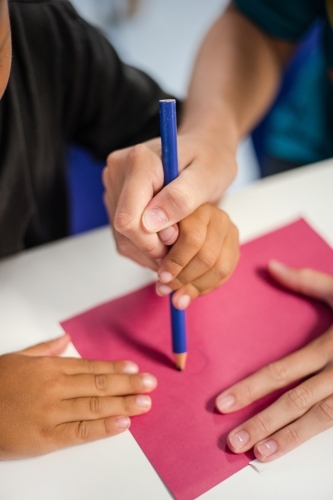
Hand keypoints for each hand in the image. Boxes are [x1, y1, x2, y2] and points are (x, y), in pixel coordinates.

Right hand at [0, 334, 156, 459]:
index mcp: (50, 367)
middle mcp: (55, 387)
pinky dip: (103, 427)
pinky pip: (80, 431)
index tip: (134, 368)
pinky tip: (122, 423)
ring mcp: (52, 412)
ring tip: (145, 402)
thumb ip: (44, 349)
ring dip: (124, 403)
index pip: (91, 366)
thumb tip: (64, 340)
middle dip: (128, 384)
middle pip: (99, 384)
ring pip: (95, 406)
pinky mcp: (46, 437)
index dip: (115, 367)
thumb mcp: (18, 358)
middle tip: (151, 384)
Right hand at [102, 133, 236, 270]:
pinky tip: (164, 236)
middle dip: (152, 245)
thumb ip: (182, 198)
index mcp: (140, 161)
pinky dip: (143, 246)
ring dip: (148, 248)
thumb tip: (150, 223)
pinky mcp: (114, 197)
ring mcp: (114, 184)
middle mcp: (119, 170)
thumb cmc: (210, 161)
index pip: (128, 219)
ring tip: (175, 237)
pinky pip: (122, 236)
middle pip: (123, 230)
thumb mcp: (207, 177)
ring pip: (121, 236)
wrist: (205, 150)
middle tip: (180, 238)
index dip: (152, 241)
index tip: (177, 237)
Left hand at [155, 204, 238, 308]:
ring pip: (218, 268)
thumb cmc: (165, 224)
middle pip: (206, 256)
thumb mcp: (155, 226)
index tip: (161, 276)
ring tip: (176, 298)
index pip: (192, 238)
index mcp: (196, 207)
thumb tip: (159, 260)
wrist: (185, 216)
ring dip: (195, 287)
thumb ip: (157, 239)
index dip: (176, 261)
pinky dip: (206, 287)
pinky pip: (225, 274)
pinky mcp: (234, 247)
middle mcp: (217, 217)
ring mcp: (229, 232)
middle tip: (164, 289)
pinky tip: (190, 292)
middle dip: (183, 278)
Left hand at [215, 261, 332, 461]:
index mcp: (330, 346)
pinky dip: (314, 436)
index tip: (223, 403)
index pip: (281, 371)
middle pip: (295, 401)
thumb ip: (306, 280)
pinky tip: (293, 448)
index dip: (251, 389)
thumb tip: (270, 266)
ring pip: (319, 420)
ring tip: (259, 455)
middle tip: (232, 442)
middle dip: (262, 423)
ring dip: (287, 439)